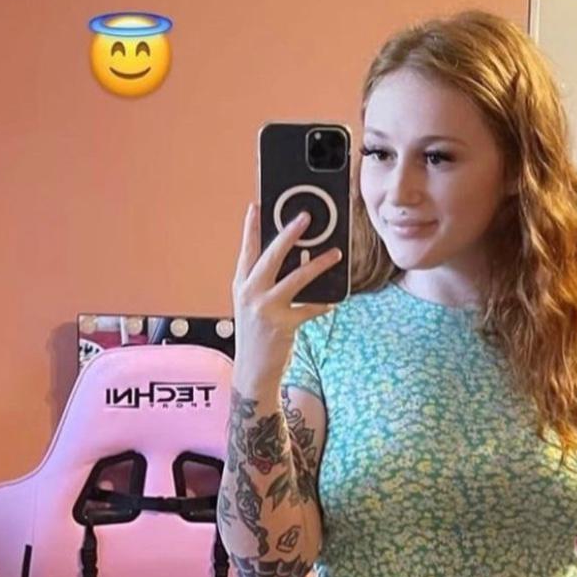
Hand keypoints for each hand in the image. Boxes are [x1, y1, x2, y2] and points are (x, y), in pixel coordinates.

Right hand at [231, 203, 342, 383]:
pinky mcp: (282, 324)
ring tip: (335, 253)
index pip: (246, 250)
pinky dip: (323, 304)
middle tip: (305, 218)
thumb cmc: (255, 335)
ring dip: (318, 264)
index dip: (251, 228)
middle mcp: (250, 294)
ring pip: (296, 278)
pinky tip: (333, 301)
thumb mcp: (251, 305)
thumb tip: (292, 260)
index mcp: (241, 285)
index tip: (257, 206)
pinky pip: (309, 308)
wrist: (252, 371)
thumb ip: (263, 283)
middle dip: (289, 234)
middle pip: (271, 256)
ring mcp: (265, 309)